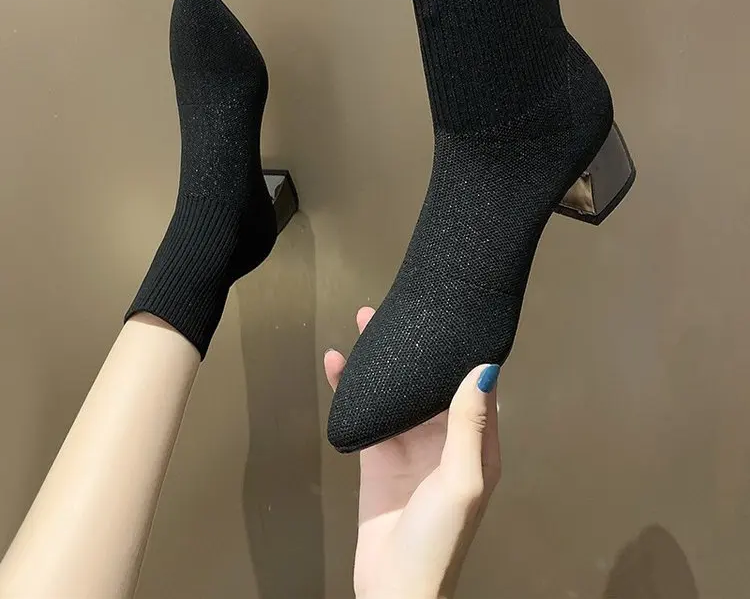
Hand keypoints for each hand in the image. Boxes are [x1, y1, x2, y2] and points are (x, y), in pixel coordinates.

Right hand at [325, 306, 501, 598]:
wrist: (394, 589)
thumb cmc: (439, 539)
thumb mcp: (461, 479)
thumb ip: (469, 424)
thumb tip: (486, 368)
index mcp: (476, 444)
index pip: (474, 386)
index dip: (464, 351)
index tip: (452, 317)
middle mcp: (444, 440)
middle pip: (430, 382)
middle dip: (416, 347)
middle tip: (397, 310)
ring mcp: (409, 447)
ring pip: (397, 392)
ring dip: (382, 361)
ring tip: (365, 324)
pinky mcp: (378, 457)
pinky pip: (367, 413)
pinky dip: (351, 388)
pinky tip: (337, 365)